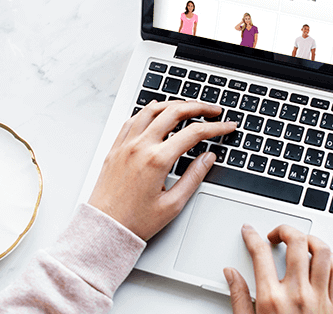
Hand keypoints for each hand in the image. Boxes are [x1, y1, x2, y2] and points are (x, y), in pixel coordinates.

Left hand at [88, 100, 236, 240]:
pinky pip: (132, 119)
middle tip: (213, 110)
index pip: (194, 133)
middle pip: (174, 112)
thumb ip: (194, 177)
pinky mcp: (116, 148)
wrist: (105, 228)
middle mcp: (140, 147)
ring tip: (189, 107)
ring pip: (151, 110)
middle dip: (198, 107)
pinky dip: (148, 111)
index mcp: (157, 160)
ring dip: (173, 104)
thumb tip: (209, 157)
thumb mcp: (173, 204)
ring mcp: (125, 145)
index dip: (215, 127)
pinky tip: (157, 111)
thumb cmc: (135, 221)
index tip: (227, 126)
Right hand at [224, 224, 332, 313]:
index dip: (252, 236)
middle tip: (275, 234)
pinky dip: (330, 258)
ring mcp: (320, 298)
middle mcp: (297, 294)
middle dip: (284, 229)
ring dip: (309, 239)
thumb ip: (239, 297)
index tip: (249, 232)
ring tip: (299, 241)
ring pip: (322, 251)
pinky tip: (320, 259)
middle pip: (296, 242)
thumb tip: (231, 274)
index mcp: (271, 299)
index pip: (260, 253)